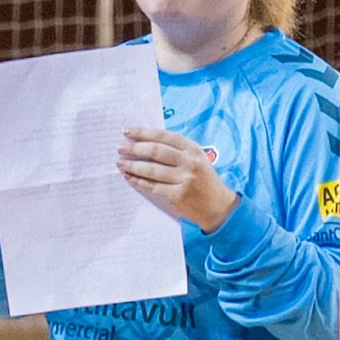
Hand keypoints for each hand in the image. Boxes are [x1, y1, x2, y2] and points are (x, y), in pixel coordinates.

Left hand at [116, 127, 238, 230]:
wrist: (219, 207)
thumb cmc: (204, 181)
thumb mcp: (197, 160)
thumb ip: (178, 151)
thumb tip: (147, 143)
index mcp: (193, 150)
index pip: (164, 136)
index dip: (144, 133)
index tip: (128, 131)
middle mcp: (189, 162)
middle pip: (156, 151)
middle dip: (134, 148)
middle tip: (120, 148)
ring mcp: (184, 179)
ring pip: (152, 170)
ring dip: (133, 166)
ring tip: (120, 163)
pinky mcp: (178, 195)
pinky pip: (153, 186)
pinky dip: (139, 181)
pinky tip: (130, 177)